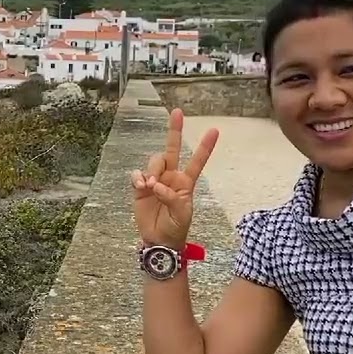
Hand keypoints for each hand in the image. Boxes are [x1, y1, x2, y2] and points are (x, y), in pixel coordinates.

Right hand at [131, 108, 218, 248]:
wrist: (159, 240)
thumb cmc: (175, 227)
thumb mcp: (181, 214)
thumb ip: (172, 197)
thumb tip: (156, 185)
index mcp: (186, 182)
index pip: (197, 161)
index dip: (205, 147)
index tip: (215, 131)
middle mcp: (171, 176)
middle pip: (172, 149)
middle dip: (174, 130)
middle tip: (177, 112)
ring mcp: (155, 180)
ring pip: (154, 161)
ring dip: (152, 170)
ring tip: (150, 187)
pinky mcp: (140, 186)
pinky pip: (137, 174)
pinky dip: (138, 177)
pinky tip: (141, 186)